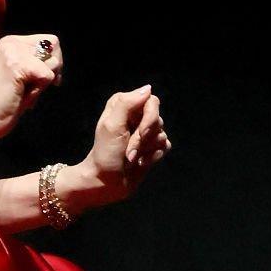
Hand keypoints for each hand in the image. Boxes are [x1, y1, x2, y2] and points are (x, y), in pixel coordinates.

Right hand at [0, 31, 64, 141]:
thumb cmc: (7, 100)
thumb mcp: (24, 74)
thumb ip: (38, 61)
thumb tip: (58, 58)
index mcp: (11, 42)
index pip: (50, 40)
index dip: (53, 60)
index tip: (46, 78)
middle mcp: (11, 42)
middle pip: (54, 46)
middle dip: (52, 69)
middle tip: (34, 87)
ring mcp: (13, 52)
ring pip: (53, 62)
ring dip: (43, 82)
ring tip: (24, 91)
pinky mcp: (17, 66)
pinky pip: (47, 75)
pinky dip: (39, 90)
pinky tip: (23, 96)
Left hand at [66, 85, 171, 208]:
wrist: (106, 182)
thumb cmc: (105, 153)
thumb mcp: (111, 125)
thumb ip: (127, 103)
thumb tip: (148, 89)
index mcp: (124, 106)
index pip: (151, 101)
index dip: (150, 118)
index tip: (140, 133)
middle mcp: (136, 116)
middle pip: (158, 119)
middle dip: (146, 138)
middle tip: (130, 150)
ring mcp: (144, 133)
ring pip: (162, 134)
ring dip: (147, 150)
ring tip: (132, 158)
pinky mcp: (151, 148)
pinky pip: (165, 146)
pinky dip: (154, 156)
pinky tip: (141, 162)